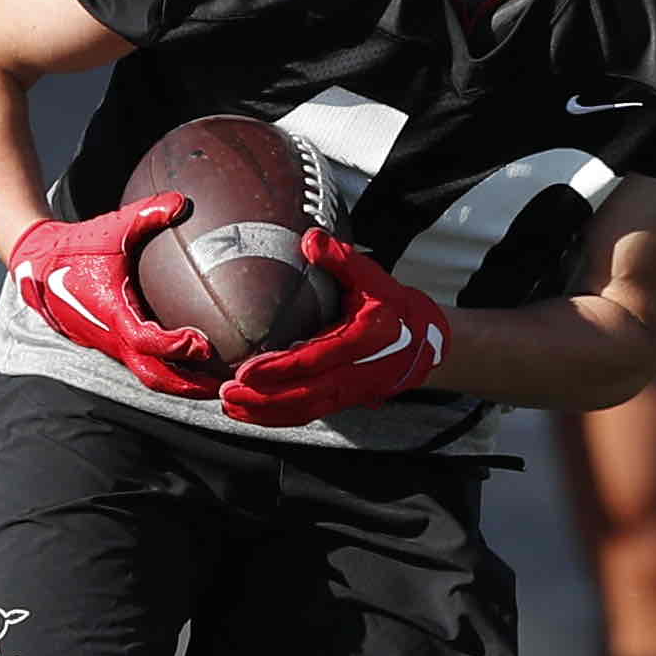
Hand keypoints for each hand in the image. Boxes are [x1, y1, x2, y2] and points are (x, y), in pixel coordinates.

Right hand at [10, 193, 215, 395]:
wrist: (37, 264)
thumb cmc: (76, 247)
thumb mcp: (112, 227)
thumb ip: (147, 213)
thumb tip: (182, 201)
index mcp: (111, 311)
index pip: (147, 341)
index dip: (177, 346)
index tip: (204, 343)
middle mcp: (110, 336)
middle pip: (153, 375)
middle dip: (188, 385)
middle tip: (221, 386)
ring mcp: (108, 344)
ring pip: (147, 374)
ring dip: (179, 381)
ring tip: (214, 383)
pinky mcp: (108, 343)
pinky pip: (139, 363)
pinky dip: (164, 369)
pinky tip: (188, 365)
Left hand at [217, 233, 453, 425]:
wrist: (426, 342)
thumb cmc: (394, 306)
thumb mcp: (373, 278)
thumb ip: (342, 259)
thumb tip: (310, 239)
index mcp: (365, 340)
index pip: (317, 359)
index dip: (282, 368)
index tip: (248, 370)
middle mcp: (358, 372)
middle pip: (306, 394)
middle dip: (265, 398)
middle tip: (229, 394)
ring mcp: (352, 391)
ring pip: (306, 409)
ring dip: (267, 412)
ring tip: (232, 406)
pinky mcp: (344, 400)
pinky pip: (309, 413)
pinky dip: (279, 416)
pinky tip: (252, 412)